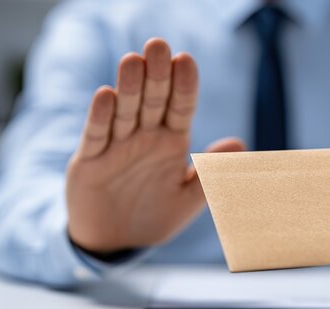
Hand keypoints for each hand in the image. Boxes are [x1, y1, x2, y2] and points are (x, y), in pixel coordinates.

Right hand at [66, 38, 244, 253]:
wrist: (117, 243)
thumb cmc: (155, 216)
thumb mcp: (187, 199)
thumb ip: (209, 175)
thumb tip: (240, 143)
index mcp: (171, 141)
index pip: (181, 107)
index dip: (184, 85)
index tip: (187, 61)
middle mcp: (145, 137)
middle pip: (153, 101)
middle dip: (157, 75)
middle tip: (159, 45)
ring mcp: (117, 146)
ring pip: (124, 111)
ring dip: (129, 87)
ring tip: (133, 60)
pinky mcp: (90, 160)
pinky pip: (96, 135)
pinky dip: (100, 117)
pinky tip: (106, 95)